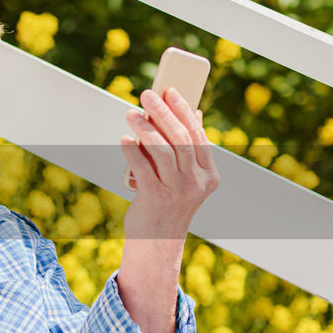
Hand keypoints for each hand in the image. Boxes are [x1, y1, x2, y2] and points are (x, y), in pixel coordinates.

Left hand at [120, 87, 219, 238]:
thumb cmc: (168, 202)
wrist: (158, 242)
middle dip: (164, 113)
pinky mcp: (155, 199)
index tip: (170, 91)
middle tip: (147, 94)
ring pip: (162, 151)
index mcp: (208, 175)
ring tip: (131, 114)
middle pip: (181, 139)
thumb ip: (187, 149)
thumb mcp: (184, 177)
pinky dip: (132, 152)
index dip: (184, 111)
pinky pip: (142, 169)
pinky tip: (123, 140)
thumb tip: (191, 111)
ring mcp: (177, 191)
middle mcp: (196, 183)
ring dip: (145, 129)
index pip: (198, 135)